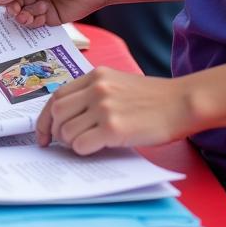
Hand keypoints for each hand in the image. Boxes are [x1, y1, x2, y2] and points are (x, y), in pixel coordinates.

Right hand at [0, 0, 110, 28]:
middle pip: (7, 0)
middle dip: (9, 6)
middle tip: (15, 10)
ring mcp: (36, 2)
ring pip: (18, 13)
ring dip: (21, 15)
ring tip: (30, 14)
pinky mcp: (46, 16)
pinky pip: (32, 23)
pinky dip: (33, 21)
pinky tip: (43, 13)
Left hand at [35, 68, 195, 153]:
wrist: (182, 102)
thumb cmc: (154, 98)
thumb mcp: (118, 83)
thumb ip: (94, 93)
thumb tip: (71, 116)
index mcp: (95, 76)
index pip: (56, 95)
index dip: (45, 116)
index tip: (43, 132)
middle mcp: (96, 88)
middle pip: (56, 112)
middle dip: (53, 131)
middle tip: (58, 144)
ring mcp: (104, 107)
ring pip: (66, 130)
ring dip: (68, 143)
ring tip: (80, 146)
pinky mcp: (114, 128)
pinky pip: (82, 144)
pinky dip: (81, 150)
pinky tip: (93, 150)